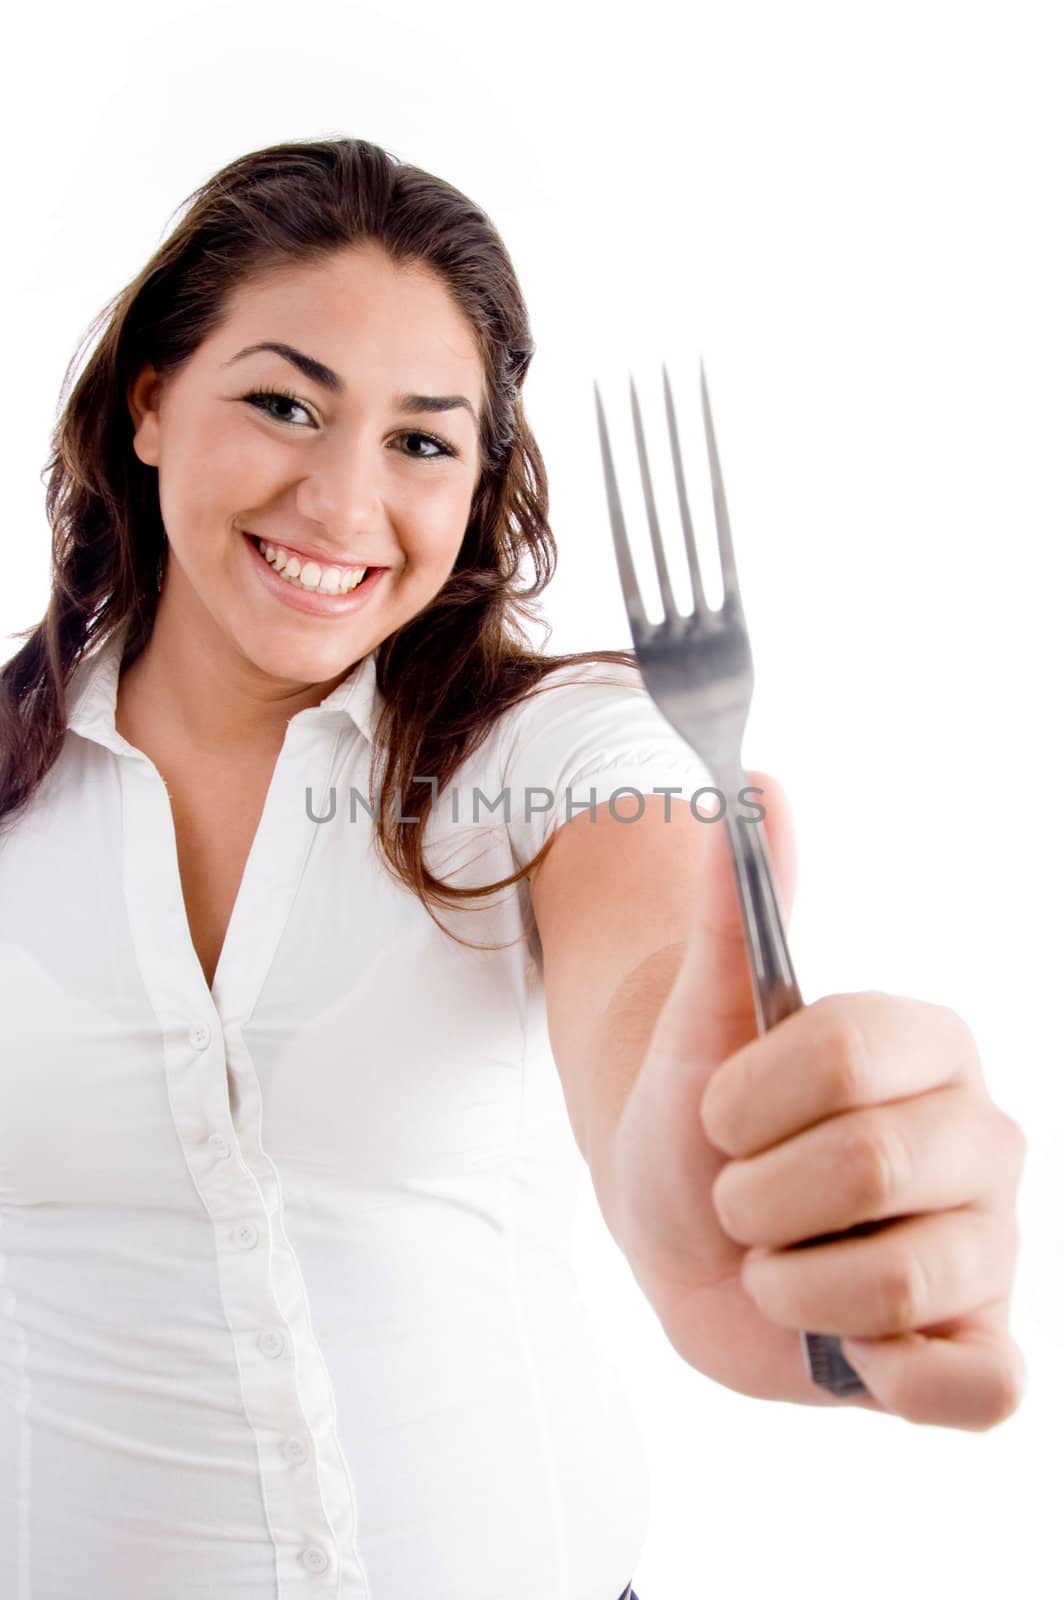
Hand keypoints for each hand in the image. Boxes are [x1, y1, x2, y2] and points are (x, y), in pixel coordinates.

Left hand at [610, 772, 1027, 1430]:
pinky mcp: (979, 1345)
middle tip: (743, 1199)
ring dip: (791, 1283)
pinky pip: (979, 1383)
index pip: (846, 1056)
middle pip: (871, 1165)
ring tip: (781, 1266)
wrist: (686, 1236)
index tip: (719, 1116)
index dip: (746, 1102)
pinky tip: (851, 1348)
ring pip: (903, 1279)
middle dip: (757, 1195)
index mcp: (928, 1043)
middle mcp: (982, 1138)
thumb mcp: (697, 1023)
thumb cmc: (697, 1125)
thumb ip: (732, 910)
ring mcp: (992, 1244)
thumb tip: (757, 784)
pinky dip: (894, 1376)